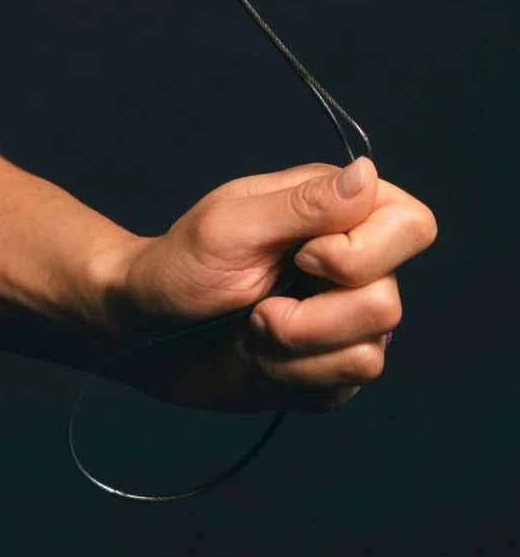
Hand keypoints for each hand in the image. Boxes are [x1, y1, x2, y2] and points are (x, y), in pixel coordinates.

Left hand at [108, 157, 436, 412]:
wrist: (144, 331)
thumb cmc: (178, 266)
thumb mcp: (230, 226)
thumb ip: (302, 205)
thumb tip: (367, 172)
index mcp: (333, 212)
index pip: (412, 224)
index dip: (366, 252)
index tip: (304, 256)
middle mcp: (352, 265)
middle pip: (389, 302)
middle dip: (314, 317)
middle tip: (260, 307)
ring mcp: (345, 320)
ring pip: (373, 351)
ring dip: (296, 348)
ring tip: (254, 330)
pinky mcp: (333, 368)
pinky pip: (348, 384)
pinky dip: (294, 376)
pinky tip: (262, 358)